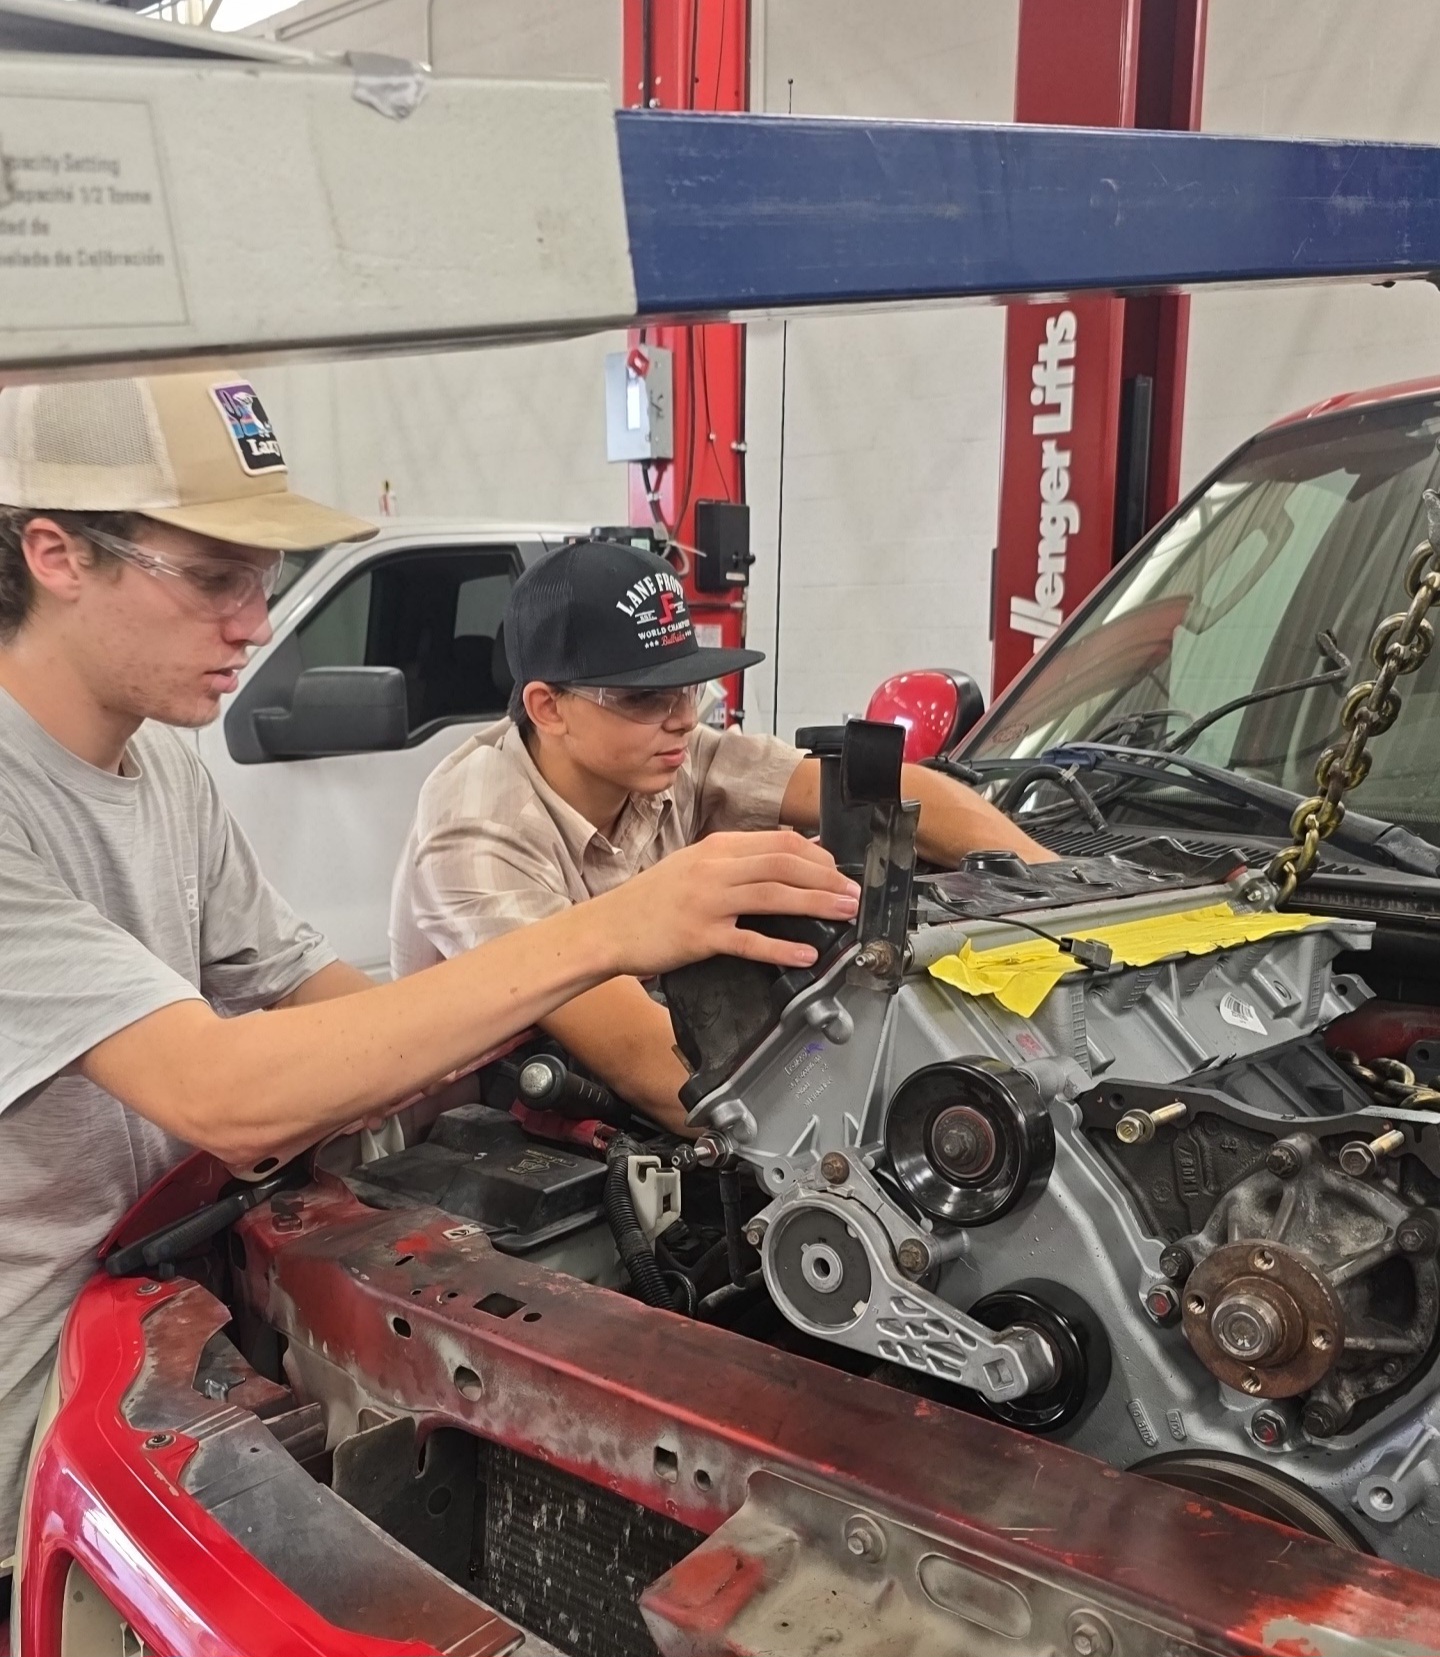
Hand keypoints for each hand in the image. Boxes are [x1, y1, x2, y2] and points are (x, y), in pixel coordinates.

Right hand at [592, 829, 859, 975]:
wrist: (606, 927)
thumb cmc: (650, 901)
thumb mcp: (692, 865)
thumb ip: (733, 861)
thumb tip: (781, 861)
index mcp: (716, 848)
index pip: (779, 842)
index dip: (817, 856)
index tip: (837, 872)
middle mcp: (714, 869)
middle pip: (783, 864)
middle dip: (826, 879)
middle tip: (854, 894)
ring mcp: (707, 902)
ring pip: (773, 896)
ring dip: (816, 903)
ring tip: (845, 914)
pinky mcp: (700, 936)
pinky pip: (749, 941)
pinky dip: (781, 947)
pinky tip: (805, 954)